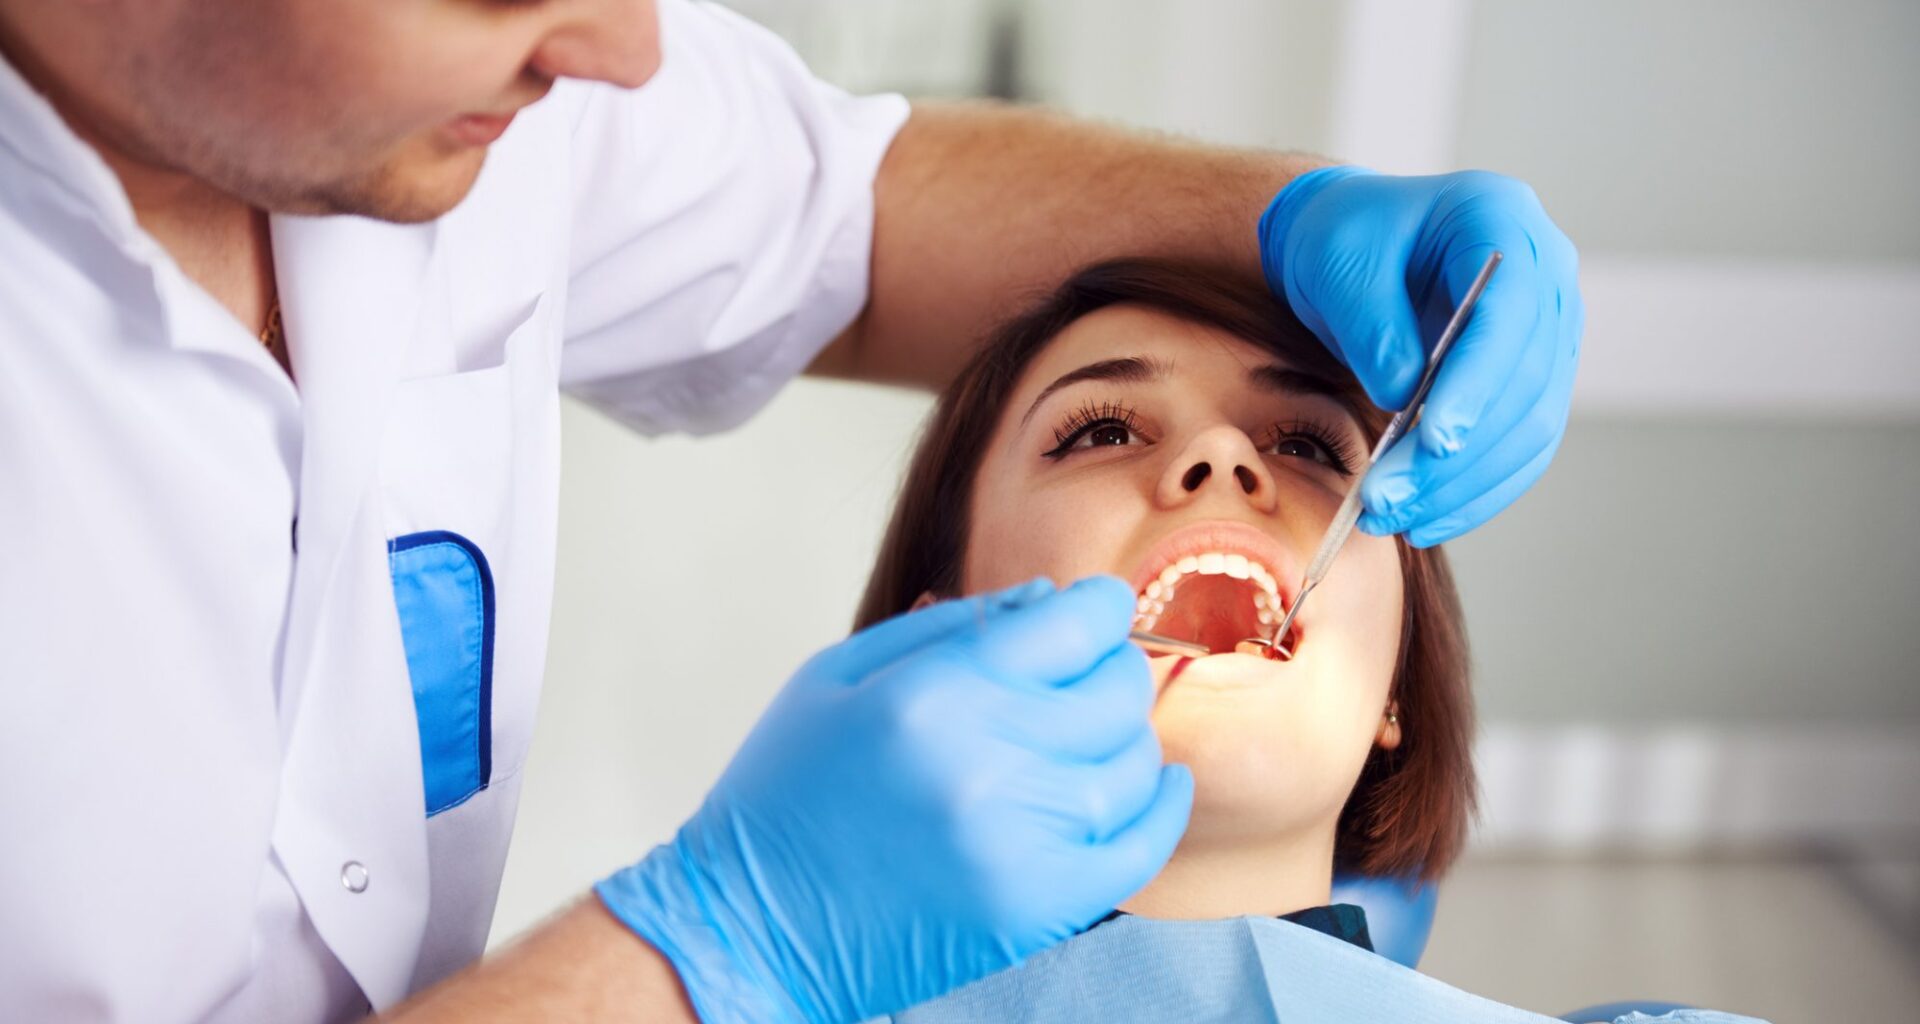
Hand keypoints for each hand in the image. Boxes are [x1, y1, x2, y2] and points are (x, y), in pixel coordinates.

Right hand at [596, 576, 1192, 1022]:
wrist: (752, 924)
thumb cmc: (785, 794)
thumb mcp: (836, 675)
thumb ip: (947, 626)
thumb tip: (1046, 598)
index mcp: (932, 690)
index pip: (1074, 623)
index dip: (1100, 605)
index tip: (1097, 608)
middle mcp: (986, 760)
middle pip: (1116, 688)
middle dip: (1114, 665)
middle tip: (1091, 671)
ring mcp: (1019, 839)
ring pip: (1134, 761)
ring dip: (1127, 735)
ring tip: (1093, 734)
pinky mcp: (1037, 906)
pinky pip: (1141, 846)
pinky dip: (1161, 808)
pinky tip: (1154, 783)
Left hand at [1257, 166, 1583, 545]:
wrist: (1352, 247)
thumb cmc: (1343, 238)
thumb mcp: (1338, 263)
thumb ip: (1371, 324)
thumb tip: (1403, 394)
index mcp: (1503, 218)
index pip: (1512, 313)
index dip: (1479, 383)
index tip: (1434, 441)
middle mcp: (1547, 276)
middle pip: (1525, 382)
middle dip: (1455, 454)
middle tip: (1384, 498)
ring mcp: (1549, 333)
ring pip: (1529, 428)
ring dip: (1462, 485)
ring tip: (1390, 516)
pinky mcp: (1532, 382)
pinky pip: (1519, 449)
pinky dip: (1474, 492)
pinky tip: (1424, 520)